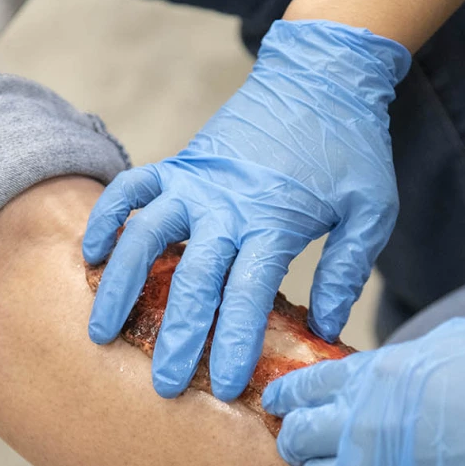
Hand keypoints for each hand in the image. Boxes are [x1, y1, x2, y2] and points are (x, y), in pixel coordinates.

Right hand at [83, 20, 411, 401]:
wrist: (321, 78)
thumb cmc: (351, 149)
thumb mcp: (371, 210)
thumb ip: (348, 270)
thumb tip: (325, 328)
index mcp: (274, 222)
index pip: (249, 295)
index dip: (236, 343)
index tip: (227, 386)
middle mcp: (226, 206)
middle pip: (192, 281)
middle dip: (177, 337)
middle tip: (164, 385)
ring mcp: (196, 183)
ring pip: (145, 237)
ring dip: (121, 286)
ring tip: (101, 331)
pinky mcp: (179, 164)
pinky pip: (132, 189)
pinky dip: (108, 217)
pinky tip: (93, 253)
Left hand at [263, 318, 464, 465]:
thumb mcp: (453, 342)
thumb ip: (403, 362)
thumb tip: (386, 375)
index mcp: (374, 375)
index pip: (301, 388)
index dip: (288, 400)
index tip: (287, 407)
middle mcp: (366, 424)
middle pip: (296, 441)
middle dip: (301, 443)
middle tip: (319, 448)